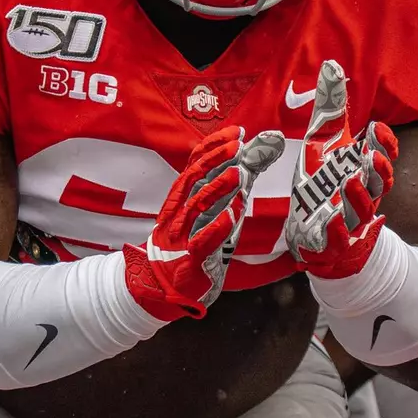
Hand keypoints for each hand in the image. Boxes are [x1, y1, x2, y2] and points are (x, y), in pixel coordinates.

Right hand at [123, 126, 284, 320]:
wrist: (160, 284)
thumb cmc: (192, 241)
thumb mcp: (213, 209)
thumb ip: (234, 182)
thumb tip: (257, 153)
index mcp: (183, 197)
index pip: (195, 164)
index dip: (214, 146)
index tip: (235, 132)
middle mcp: (179, 212)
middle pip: (194, 180)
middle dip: (215, 160)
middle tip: (238, 145)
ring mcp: (182, 235)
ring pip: (197, 208)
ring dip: (217, 190)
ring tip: (238, 174)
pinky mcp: (190, 260)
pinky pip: (202, 242)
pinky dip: (216, 228)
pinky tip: (231, 216)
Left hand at [283, 60, 396, 279]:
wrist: (314, 232)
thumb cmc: (322, 181)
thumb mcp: (322, 141)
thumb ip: (330, 108)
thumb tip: (333, 65)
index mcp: (362, 170)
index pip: (383, 157)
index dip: (384, 146)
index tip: (375, 129)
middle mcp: (361, 194)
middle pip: (379, 183)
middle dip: (378, 169)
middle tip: (370, 155)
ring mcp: (348, 219)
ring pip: (362, 209)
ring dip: (359, 196)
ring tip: (349, 180)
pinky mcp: (331, 241)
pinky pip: (338, 238)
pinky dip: (336, 230)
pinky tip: (330, 220)